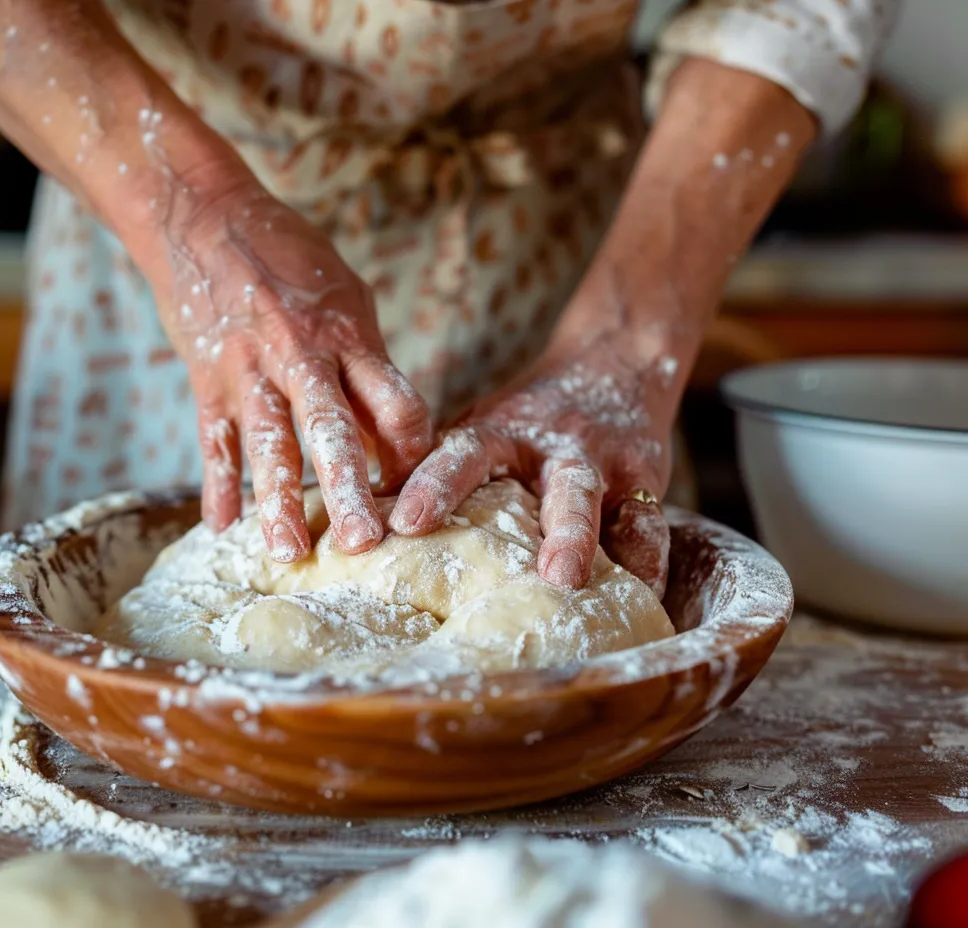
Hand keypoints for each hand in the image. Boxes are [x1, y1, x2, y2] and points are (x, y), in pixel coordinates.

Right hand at [160, 181, 432, 561]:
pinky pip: (214, 441)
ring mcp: (248, 369)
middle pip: (331, 431)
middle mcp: (300, 355)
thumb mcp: (347, 297)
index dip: (412, 449)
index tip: (417, 489)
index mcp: (346, 334)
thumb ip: (369, 364)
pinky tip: (221, 526)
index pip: (395, 400)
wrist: (204, 216)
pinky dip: (217, 483)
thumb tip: (392, 436)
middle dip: (349, 490)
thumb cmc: (289, 256)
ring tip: (289, 551)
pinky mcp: (207, 379)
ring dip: (277, 502)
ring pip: (267, 446)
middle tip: (365, 544)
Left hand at [388, 336, 675, 596]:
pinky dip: (646, 563)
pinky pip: (649, 524)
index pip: (462, 455)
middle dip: (520, 519)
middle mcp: (550, 446)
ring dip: (578, 538)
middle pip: (533, 479)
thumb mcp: (482, 428)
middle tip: (510, 562)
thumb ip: (438, 468)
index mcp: (498, 432)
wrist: (616, 361)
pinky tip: (638, 599)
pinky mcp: (644, 479)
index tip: (403, 524)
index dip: (433, 487)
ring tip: (567, 581)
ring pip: (591, 499)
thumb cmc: (525, 420)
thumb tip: (366, 525)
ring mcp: (600, 462)